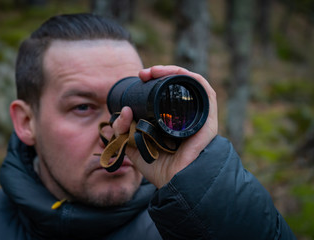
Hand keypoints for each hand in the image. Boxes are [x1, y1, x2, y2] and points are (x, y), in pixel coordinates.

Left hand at [112, 65, 217, 187]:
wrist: (175, 184)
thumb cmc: (158, 167)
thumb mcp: (134, 147)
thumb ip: (123, 131)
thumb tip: (124, 111)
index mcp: (170, 120)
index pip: (164, 93)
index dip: (152, 82)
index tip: (138, 78)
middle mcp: (185, 115)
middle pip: (176, 86)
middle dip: (160, 73)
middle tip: (143, 73)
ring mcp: (197, 116)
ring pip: (189, 84)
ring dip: (172, 72)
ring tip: (154, 71)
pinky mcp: (207, 118)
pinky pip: (205, 91)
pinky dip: (190, 79)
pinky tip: (175, 74)